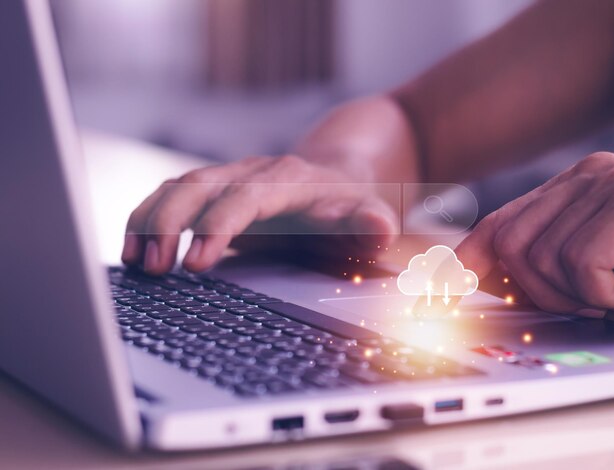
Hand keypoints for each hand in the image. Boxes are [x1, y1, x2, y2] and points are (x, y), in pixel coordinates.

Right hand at [121, 155, 398, 274]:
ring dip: (149, 221)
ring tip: (135, 263)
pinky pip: (171, 197)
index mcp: (286, 180)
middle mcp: (251, 173)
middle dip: (169, 223)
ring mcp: (228, 179)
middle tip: (154, 268)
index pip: (243, 197)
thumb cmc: (349, 205)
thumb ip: (371, 224)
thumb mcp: (367, 216)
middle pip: (198, 185)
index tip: (196, 262)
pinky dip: (147, 219)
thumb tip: (379, 229)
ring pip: (176, 187)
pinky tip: (135, 250)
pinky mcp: (214, 192)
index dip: (217, 225)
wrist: (336, 177)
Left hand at [455, 152, 613, 316]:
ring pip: (542, 260)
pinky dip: (603, 295)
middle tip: (586, 307)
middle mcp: (586, 175)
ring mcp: (607, 182)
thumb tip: (485, 283)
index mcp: (573, 186)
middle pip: (507, 244)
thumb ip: (547, 265)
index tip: (435, 299)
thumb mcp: (598, 261)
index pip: (497, 224)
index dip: (462, 265)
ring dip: (578, 297)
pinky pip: (581, 264)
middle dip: (537, 292)